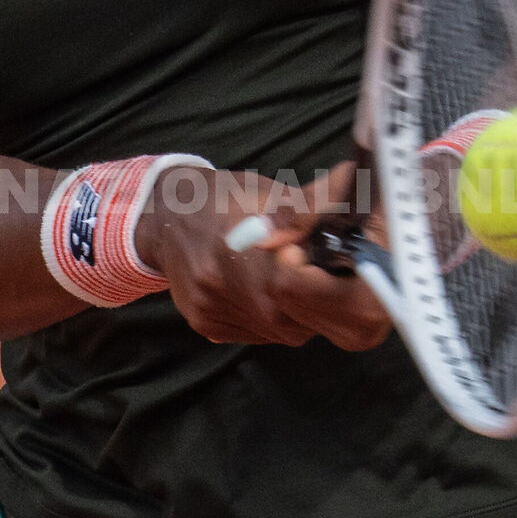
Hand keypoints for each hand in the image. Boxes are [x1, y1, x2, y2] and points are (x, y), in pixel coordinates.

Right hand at [134, 162, 391, 350]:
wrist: (163, 214)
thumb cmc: (225, 199)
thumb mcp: (273, 192)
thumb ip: (317, 200)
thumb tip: (354, 183)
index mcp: (249, 254)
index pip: (314, 293)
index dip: (344, 289)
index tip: (349, 266)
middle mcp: (232, 292)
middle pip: (313, 323)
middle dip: (334, 302)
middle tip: (330, 271)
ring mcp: (218, 313)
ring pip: (292, 332)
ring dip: (307, 310)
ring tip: (297, 273)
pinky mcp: (209, 326)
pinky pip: (265, 334)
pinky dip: (278, 315)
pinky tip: (267, 287)